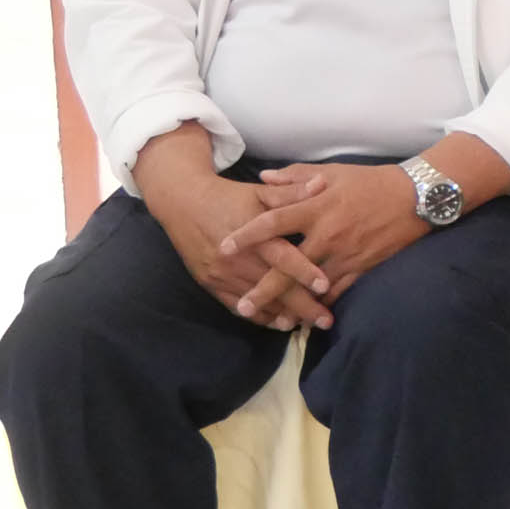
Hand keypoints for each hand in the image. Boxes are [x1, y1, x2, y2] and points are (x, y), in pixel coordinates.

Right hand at [142, 171, 332, 329]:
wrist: (182, 203)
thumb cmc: (229, 196)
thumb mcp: (260, 192)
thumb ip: (291, 193)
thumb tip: (323, 184)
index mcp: (253, 236)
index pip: (282, 258)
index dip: (304, 272)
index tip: (325, 287)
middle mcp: (237, 260)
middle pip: (273, 288)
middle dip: (302, 307)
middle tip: (326, 321)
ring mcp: (222, 275)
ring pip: (257, 303)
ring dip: (283, 315)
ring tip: (308, 325)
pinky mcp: (210, 284)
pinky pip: (237, 307)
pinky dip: (259, 317)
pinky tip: (279, 322)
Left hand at [219, 163, 430, 296]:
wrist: (416, 197)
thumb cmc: (371, 181)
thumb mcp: (333, 172)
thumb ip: (296, 177)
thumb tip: (263, 178)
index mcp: (317, 206)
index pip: (274, 221)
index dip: (248, 235)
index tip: (224, 248)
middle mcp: (328, 234)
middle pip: (289, 266)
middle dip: (265, 289)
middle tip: (243, 307)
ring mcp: (346, 254)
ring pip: (313, 286)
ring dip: (293, 305)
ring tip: (273, 322)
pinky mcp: (363, 266)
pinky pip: (339, 290)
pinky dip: (322, 304)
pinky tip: (309, 317)